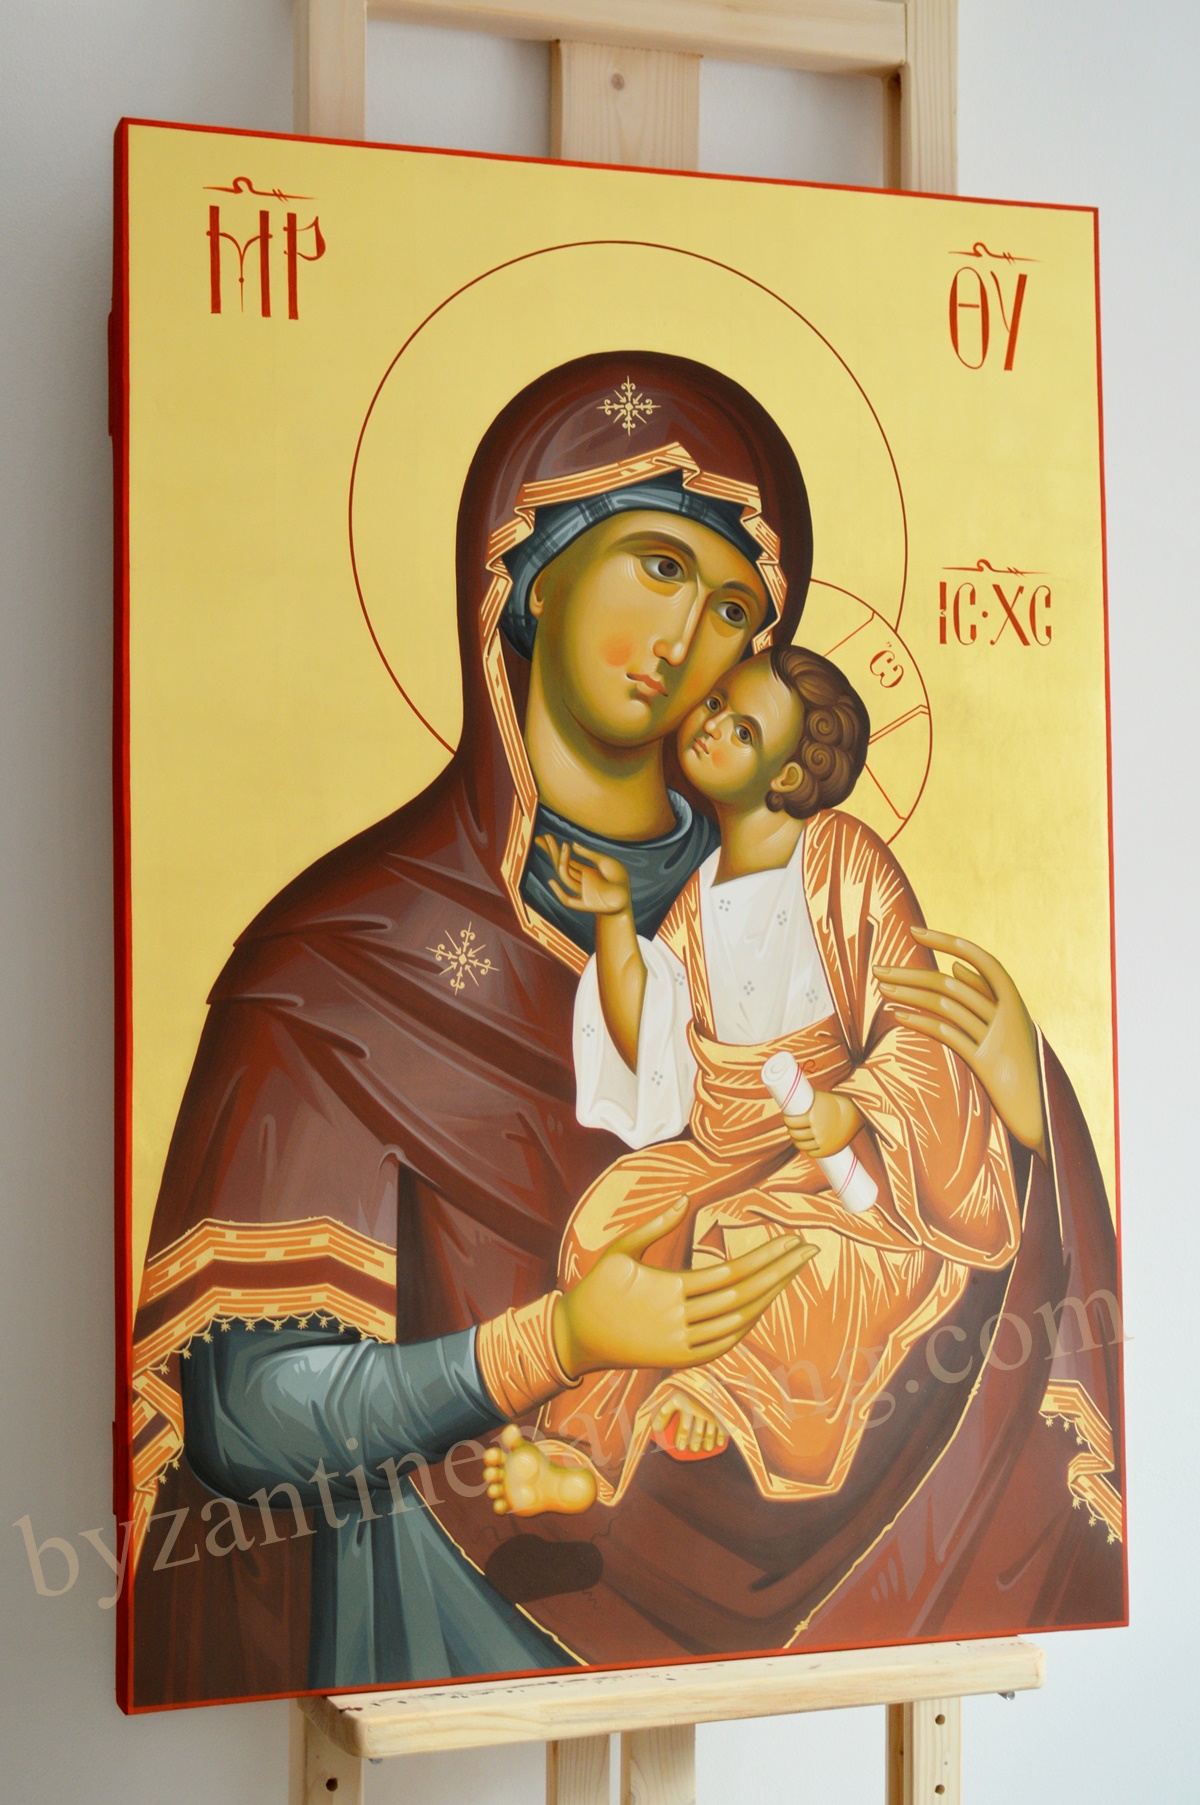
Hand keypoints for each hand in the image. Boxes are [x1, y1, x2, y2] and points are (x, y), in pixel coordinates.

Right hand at [536, 835, 631, 916]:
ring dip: (561, 862)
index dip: (556, 849)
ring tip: (563, 847)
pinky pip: (567, 900)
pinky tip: (552, 881)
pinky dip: (559, 892)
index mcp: (584, 872)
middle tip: (542, 838)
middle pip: (562, 865)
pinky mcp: (584, 903)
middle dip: (552, 852)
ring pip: (565, 877)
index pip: (567, 860)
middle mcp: (580, 880)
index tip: (547, 837)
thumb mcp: (605, 862)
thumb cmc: (619, 880)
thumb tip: (572, 844)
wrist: (627, 898)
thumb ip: (589, 854)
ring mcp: (581, 891)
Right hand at [552, 1196, 815, 1378]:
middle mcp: (680, 1319)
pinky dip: (748, 1325)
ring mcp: (682, 1344)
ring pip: (739, 1322)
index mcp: (668, 1288)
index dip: (765, 1256)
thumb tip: (684, 1200)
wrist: (576, 1339)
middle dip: (781, 1272)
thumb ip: (653, 1225)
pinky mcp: (680, 1360)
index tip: (792, 1240)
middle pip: (744, 1295)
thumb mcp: (619, 1249)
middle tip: (809, 1251)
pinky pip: (725, 1344)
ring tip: (793, 1273)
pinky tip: (764, 1305)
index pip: (731, 1271)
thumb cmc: (597, 1287)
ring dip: (771, 1297)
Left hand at [651, 1385, 727, 1453]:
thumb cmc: (686, 1389)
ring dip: (707, 1442)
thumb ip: (663, 1412)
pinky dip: (721, 1436)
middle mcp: (698, 1407)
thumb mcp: (673, 1396)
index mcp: (685, 1404)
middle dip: (693, 1443)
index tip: (679, 1448)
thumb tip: (655, 1429)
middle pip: (696, 1432)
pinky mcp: (721, 1409)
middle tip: (691, 1449)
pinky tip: (718, 1445)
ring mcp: (711, 1409)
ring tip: (704, 1448)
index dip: (681, 1439)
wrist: (704, 1374)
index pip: (683, 1427)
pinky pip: (722, 1425)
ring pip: (709, 1431)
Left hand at [784, 1089, 862, 1158]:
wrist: (857, 1113)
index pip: (791, 1122)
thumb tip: (792, 1095)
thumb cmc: (836, 1102)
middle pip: (795, 1134)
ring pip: (802, 1146)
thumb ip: (807, 1098)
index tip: (787, 1119)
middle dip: (791, 1131)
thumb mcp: (820, 1097)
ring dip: (797, 1142)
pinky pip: (812, 1153)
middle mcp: (816, 1130)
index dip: (787, 1121)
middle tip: (792, 1127)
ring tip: (798, 1137)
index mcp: (811, 1116)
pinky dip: (808, 1150)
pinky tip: (807, 1146)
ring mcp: (822, 1141)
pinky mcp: (829, 1150)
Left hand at [874, 927, 1046, 1160]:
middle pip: (952, 982)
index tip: (914, 931)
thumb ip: (984, 995)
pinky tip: (898, 1016)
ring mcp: (997, 1038)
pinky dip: (921, 1022)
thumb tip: (955, 965)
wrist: (1041, 1111)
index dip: (946, 941)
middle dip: (911, 972)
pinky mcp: (985, 1062)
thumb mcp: (1006, 1025)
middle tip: (877, 968)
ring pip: (946, 1005)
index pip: (981, 958)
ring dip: (909, 994)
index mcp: (1015, 1000)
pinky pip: (948, 1034)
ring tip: (882, 989)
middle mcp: (1008, 1014)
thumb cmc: (1019, 1066)